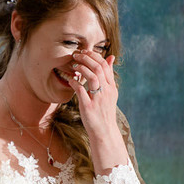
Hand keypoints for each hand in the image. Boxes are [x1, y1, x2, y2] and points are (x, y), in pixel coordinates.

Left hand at [67, 50, 127, 168]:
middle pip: (98, 68)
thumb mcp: (110, 93)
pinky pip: (81, 91)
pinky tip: (71, 80)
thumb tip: (111, 58)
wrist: (104, 132)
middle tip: (76, 55)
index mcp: (112, 88)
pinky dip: (75, 83)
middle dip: (86, 58)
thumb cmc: (104, 112)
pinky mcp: (89, 107)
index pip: (105, 65)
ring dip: (82, 68)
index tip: (85, 52)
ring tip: (74, 65)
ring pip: (93, 77)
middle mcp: (107, 92)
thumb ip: (108, 76)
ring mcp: (98, 99)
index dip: (94, 56)